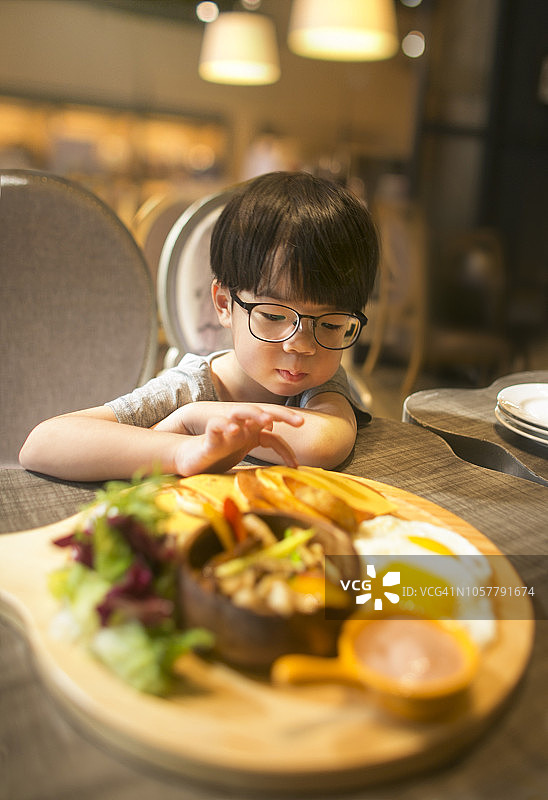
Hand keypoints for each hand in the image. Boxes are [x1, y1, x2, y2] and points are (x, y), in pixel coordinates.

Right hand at [172, 404, 303, 475]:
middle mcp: (241, 427)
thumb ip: (261, 450)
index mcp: (250, 432)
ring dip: (255, 414)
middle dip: (282, 414)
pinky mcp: (210, 437)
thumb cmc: (221, 453)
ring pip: (240, 413)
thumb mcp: (245, 452)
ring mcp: (226, 430)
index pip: (273, 431)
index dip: (285, 446)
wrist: (192, 456)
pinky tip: (234, 431)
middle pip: (263, 413)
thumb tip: (289, 461)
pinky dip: (224, 425)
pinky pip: (216, 425)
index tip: (296, 464)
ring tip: (268, 421)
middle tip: (300, 422)